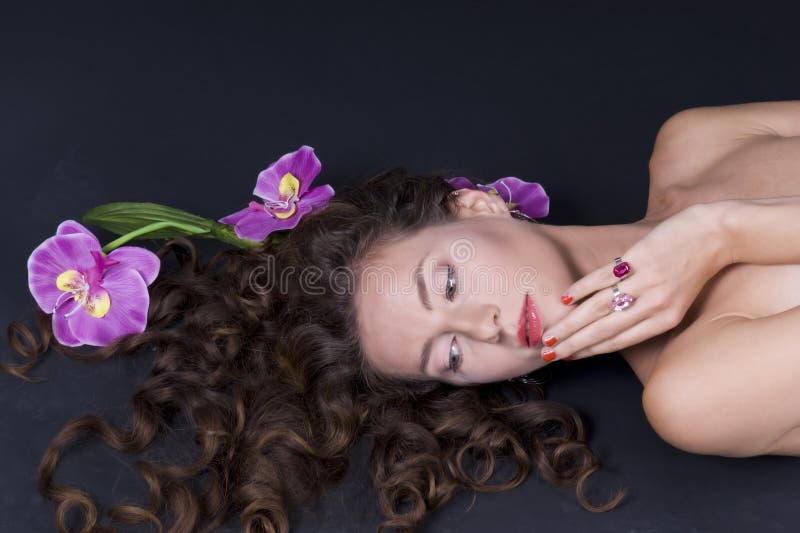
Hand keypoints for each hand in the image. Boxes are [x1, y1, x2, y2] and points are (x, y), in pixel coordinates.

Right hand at [539, 202, 731, 362]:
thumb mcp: (678, 301)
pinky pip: (603, 277)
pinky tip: (565, 299)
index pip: (619, 340)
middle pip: (604, 328)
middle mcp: (654, 304)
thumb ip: (647, 314)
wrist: (715, 234)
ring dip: (571, 322)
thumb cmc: (695, 268)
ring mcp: (646, 280)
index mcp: (664, 320)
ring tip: (552, 332)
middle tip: (549, 352)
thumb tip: (609, 324)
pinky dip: (581, 289)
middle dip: (574, 343)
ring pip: (599, 307)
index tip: (568, 357)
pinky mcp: (639, 257)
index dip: (591, 350)